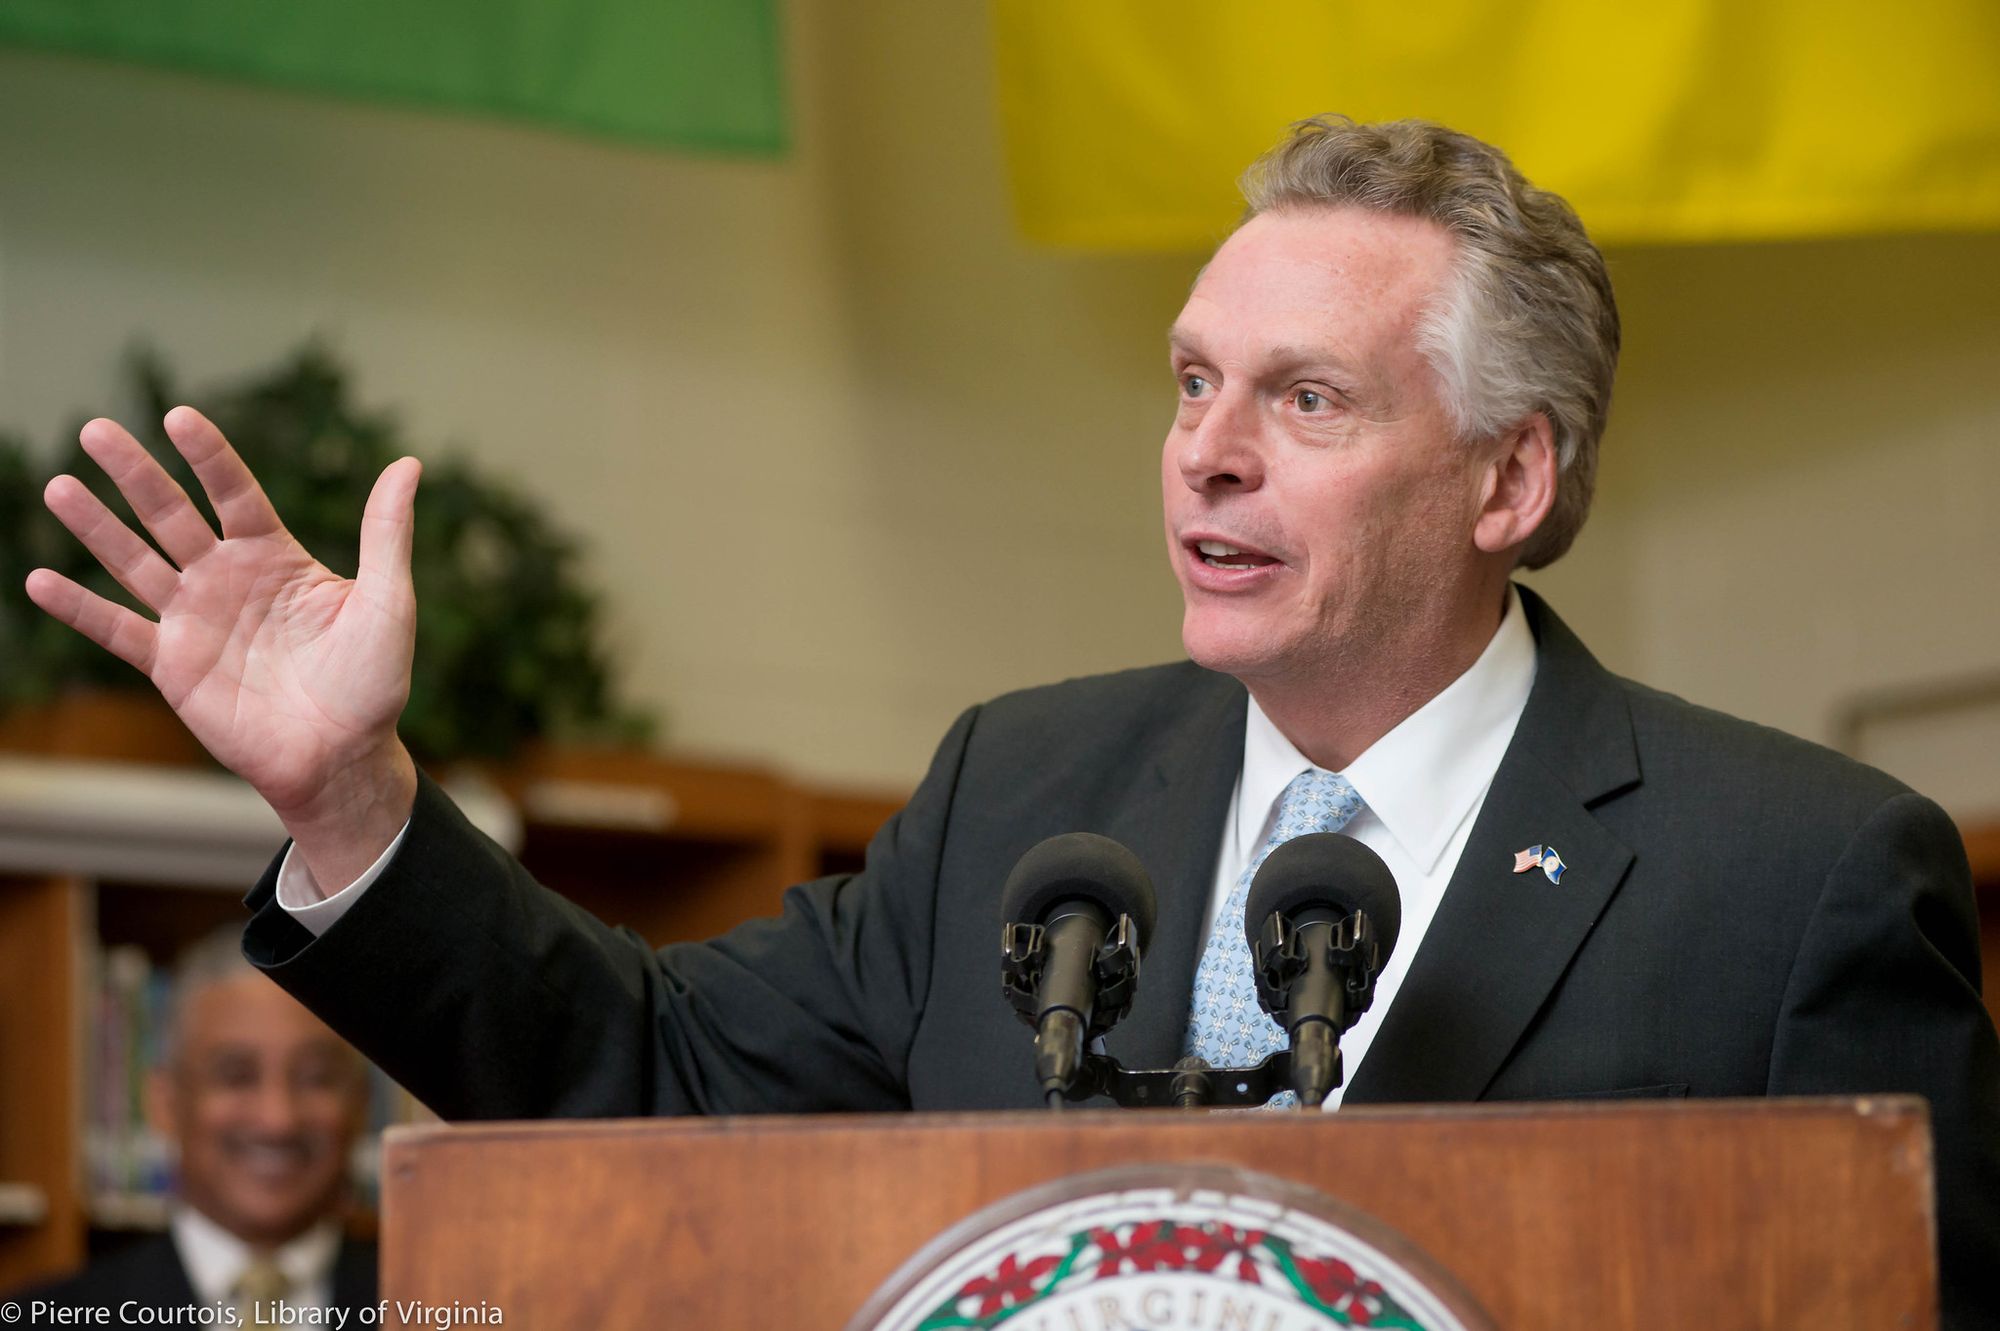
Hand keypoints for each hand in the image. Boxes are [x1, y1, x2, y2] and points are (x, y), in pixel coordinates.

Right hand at [24, 406, 419, 887]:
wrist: (342, 755)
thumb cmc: (372, 681)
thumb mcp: (389, 602)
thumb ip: (386, 533)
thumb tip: (408, 464)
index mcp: (276, 557)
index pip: (234, 493)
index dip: (208, 456)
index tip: (179, 417)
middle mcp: (228, 578)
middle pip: (172, 515)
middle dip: (135, 474)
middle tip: (96, 429)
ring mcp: (195, 619)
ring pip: (135, 561)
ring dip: (96, 527)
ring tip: (58, 487)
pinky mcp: (172, 665)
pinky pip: (118, 630)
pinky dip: (78, 608)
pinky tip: (37, 580)